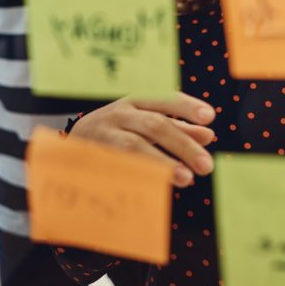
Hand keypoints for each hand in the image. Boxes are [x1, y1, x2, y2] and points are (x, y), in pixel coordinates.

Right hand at [70, 92, 215, 187]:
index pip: (165, 99)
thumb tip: (208, 135)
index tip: (210, 117)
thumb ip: (177, 127)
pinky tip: (158, 186)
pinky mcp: (95, 154)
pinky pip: (119, 165)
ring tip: (187, 178)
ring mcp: (106, 134)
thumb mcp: (146, 121)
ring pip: (136, 146)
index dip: (187, 107)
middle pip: (156, 125)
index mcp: (137, 101)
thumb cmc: (120, 129)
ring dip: (164, 162)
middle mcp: (120, 113)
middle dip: (183, 145)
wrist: (74, 139)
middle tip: (206, 166)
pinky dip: (140, 175)